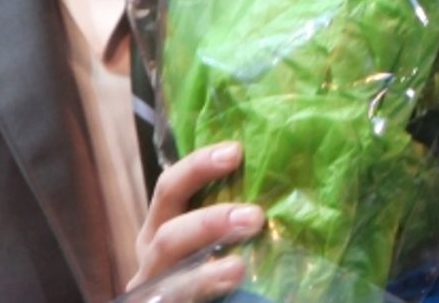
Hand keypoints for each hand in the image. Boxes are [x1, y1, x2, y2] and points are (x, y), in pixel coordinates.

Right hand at [125, 141, 264, 300]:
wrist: (200, 292)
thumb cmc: (211, 251)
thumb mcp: (214, 225)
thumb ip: (233, 202)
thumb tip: (285, 172)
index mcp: (163, 222)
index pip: (171, 186)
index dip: (198, 165)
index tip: (236, 151)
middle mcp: (153, 255)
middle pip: (168, 235)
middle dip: (209, 223)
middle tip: (255, 217)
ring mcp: (157, 288)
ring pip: (173, 278)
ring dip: (208, 271)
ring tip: (240, 266)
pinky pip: (181, 299)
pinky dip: (207, 289)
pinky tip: (233, 281)